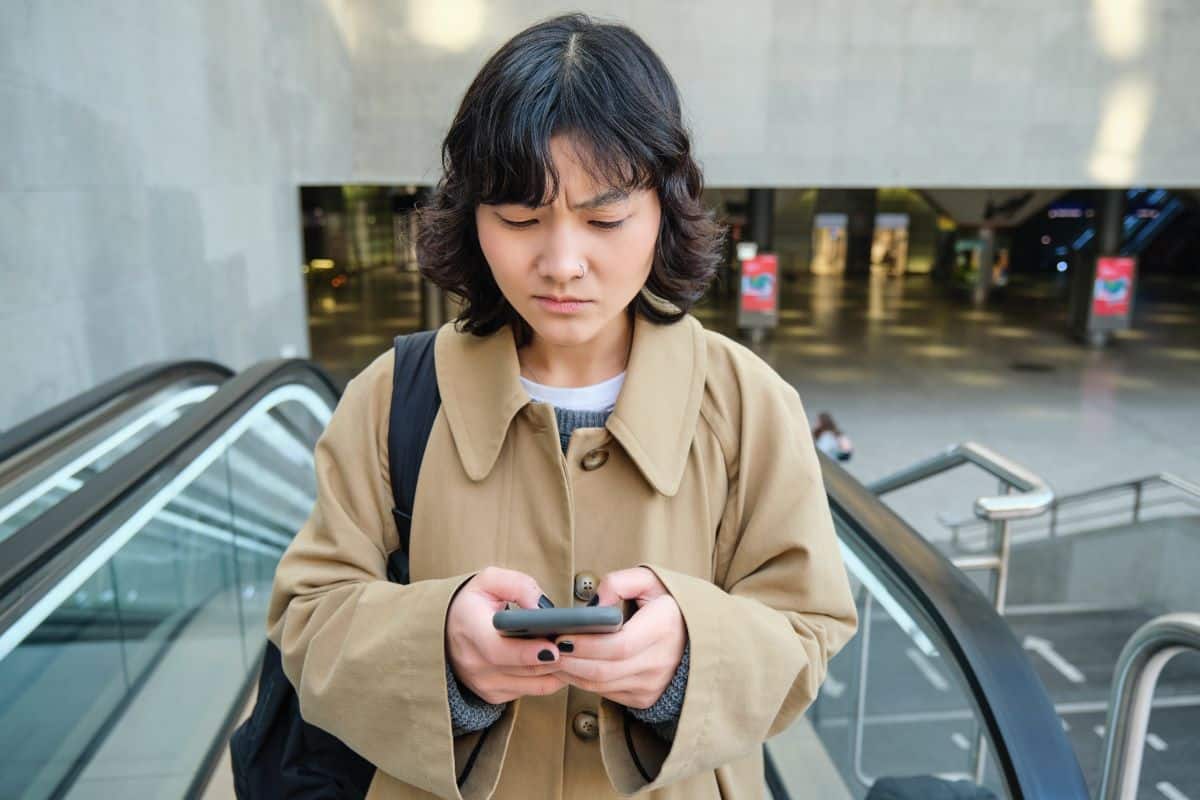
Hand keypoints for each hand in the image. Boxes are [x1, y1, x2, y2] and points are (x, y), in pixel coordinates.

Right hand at [445, 567, 566, 703]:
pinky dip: (549, 677)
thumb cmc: (472, 604)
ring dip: (557, 669)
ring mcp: (483, 682)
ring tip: (575, 651)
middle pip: (523, 668)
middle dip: (555, 658)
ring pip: (532, 683)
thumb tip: (542, 607)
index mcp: (469, 630)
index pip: (497, 649)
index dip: (527, 652)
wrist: (446, 631)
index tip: (552, 647)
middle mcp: (473, 662)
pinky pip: (531, 690)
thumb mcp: (489, 581)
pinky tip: (560, 661)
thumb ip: (517, 585)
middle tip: (579, 646)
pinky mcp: (493, 694)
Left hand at [553, 567, 686, 708]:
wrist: (696, 638)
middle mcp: (660, 662)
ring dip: (571, 673)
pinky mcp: (643, 697)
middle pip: (604, 670)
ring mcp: (652, 684)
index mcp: (663, 629)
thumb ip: (620, 582)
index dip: (587, 645)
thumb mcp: (650, 581)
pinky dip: (582, 681)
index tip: (561, 636)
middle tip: (545, 648)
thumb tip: (593, 606)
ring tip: (550, 657)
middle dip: (569, 661)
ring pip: (601, 685)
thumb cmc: (667, 606)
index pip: (619, 645)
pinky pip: (606, 692)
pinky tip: (568, 666)